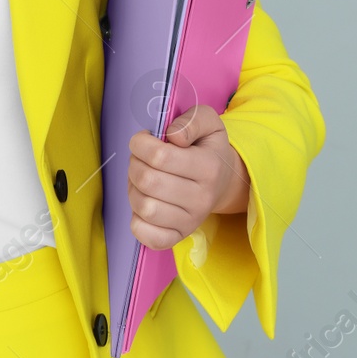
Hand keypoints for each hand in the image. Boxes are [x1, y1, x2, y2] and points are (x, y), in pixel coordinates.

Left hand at [127, 105, 248, 250]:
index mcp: (209, 168)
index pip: (159, 156)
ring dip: (134, 188)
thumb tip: (173, 136)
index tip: (143, 139)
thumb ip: (191, 120)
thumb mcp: (208, 122)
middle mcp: (202, 198)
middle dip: (135, 163)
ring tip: (144, 179)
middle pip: (147, 181)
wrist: (222, 182)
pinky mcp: (177, 237)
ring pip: (143, 207)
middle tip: (142, 158)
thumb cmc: (207, 148)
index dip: (140, 143)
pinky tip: (145, 201)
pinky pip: (145, 234)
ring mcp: (190, 221)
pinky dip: (136, 218)